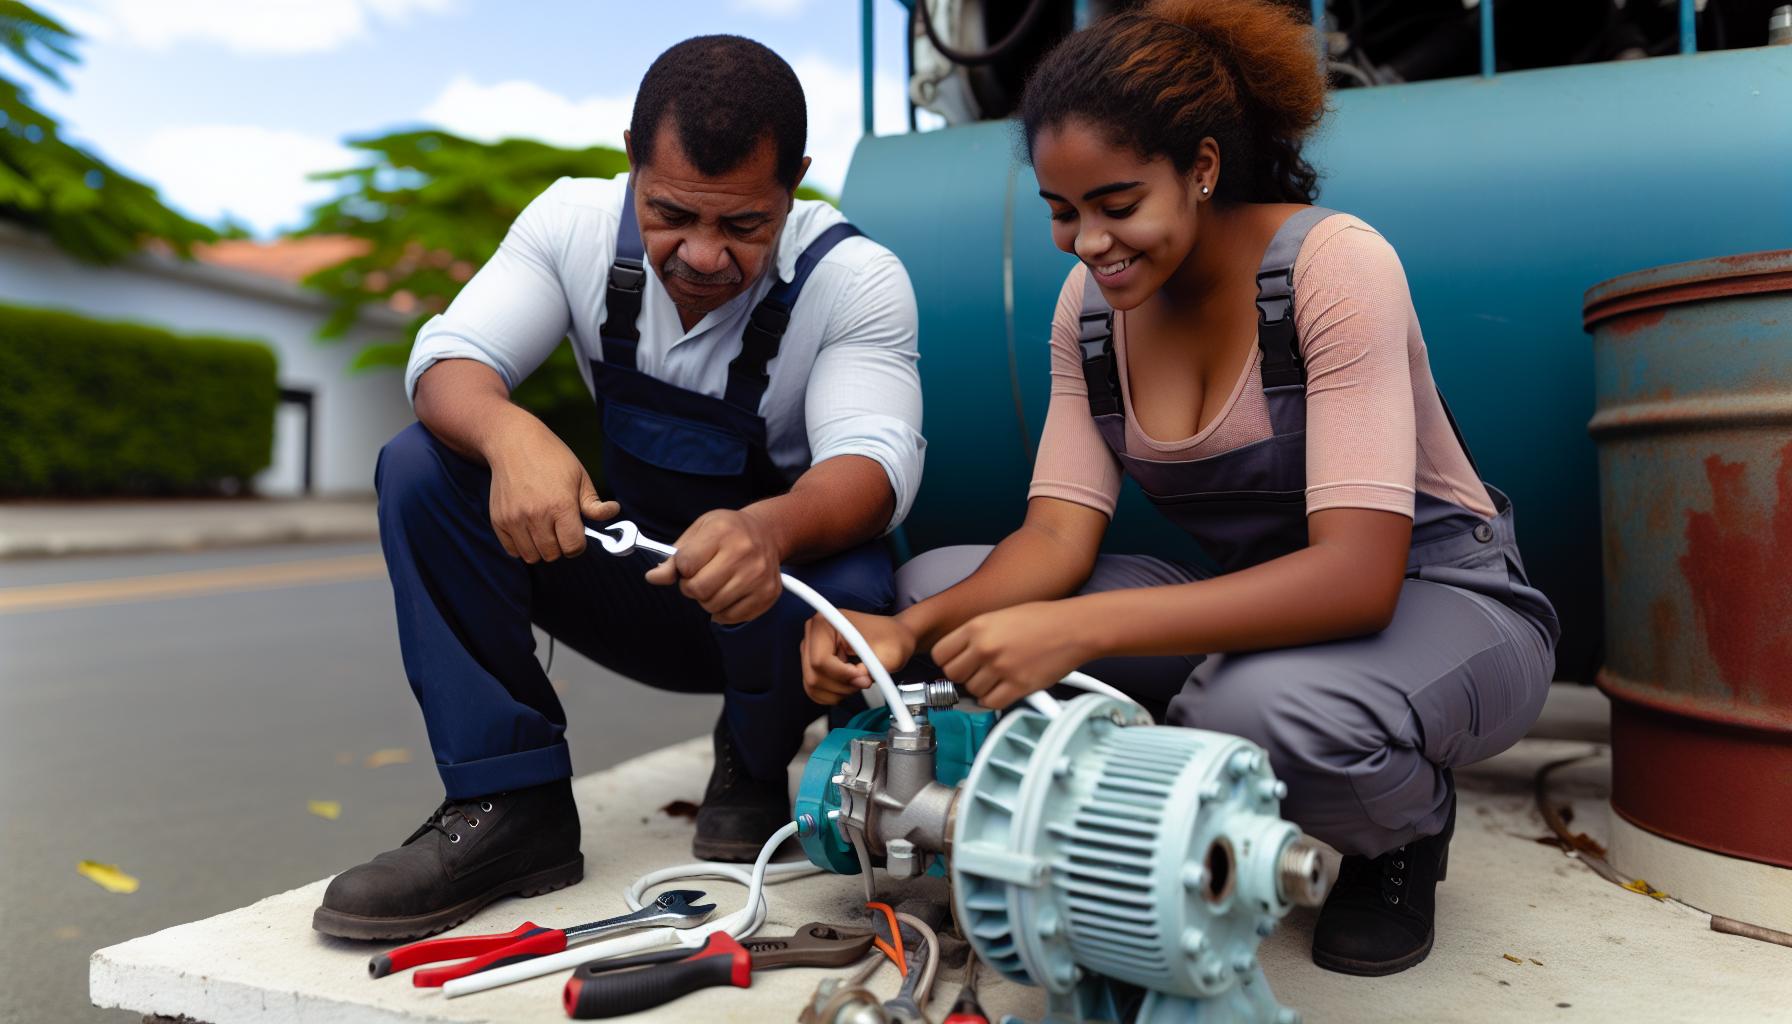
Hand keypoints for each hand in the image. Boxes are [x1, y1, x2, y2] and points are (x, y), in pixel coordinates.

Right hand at [487, 419, 617, 562]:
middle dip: (560, 546)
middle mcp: (536, 515)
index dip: (578, 544)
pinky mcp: (498, 520)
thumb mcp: (580, 476)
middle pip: (553, 554)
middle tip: (559, 529)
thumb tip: (613, 512)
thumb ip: (594, 503)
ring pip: (532, 556)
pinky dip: (522, 546)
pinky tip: (528, 530)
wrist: (513, 442)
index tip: (576, 534)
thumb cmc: (551, 457)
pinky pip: (512, 550)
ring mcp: (514, 519)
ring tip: (544, 530)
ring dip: (541, 548)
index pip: (573, 547)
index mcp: (561, 505)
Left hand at [644, 509, 783, 623]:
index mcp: (721, 531)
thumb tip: (653, 578)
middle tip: (701, 576)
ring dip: (708, 599)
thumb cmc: (727, 533)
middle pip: (698, 589)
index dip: (681, 568)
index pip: (685, 564)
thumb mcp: (698, 533)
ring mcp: (758, 575)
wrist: (767, 533)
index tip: (690, 563)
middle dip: (692, 587)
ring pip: (712, 606)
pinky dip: (723, 611)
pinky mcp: (767, 593)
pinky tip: (730, 593)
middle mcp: (743, 551)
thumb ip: (674, 557)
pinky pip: (731, 617)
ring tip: (718, 583)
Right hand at [801, 610, 917, 704]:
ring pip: (813, 685)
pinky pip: (814, 689)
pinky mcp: (813, 663)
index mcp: (825, 623)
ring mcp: (811, 649)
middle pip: (815, 675)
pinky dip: (833, 693)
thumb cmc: (889, 638)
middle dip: (842, 685)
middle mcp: (813, 634)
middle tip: (864, 679)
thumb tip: (858, 681)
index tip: (863, 676)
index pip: (820, 661)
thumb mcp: (888, 653)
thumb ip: (872, 669)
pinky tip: (848, 683)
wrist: (892, 636)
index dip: (843, 675)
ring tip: (857, 680)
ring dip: (839, 691)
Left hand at [932, 601, 1096, 709]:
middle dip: (963, 677)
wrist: (1074, 628)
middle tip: (977, 674)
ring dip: (981, 689)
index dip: (947, 662)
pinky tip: (1004, 690)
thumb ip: (976, 636)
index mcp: (977, 626)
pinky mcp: (1018, 686)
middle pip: (953, 675)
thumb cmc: (1042, 620)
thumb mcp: (999, 616)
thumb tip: (958, 658)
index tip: (956, 665)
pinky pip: (991, 703)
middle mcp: (985, 647)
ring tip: (998, 678)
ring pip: (972, 692)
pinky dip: (994, 700)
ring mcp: (1001, 668)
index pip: (940, 654)